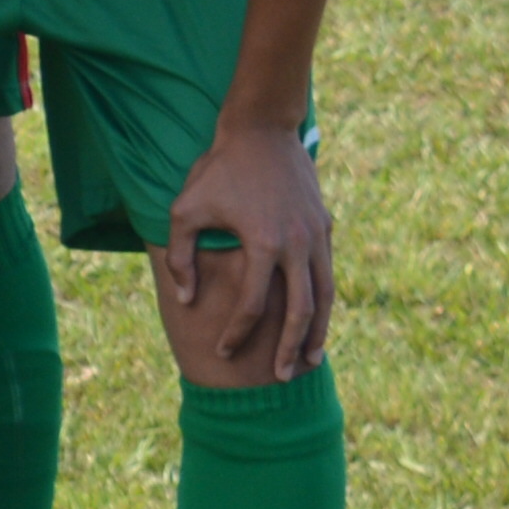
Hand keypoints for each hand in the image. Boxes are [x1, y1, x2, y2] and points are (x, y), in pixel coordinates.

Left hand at [157, 123, 336, 375]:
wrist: (262, 130)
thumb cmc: (217, 169)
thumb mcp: (185, 209)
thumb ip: (181, 257)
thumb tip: (187, 299)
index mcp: (263, 243)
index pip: (252, 304)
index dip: (237, 333)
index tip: (225, 351)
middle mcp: (297, 244)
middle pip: (301, 310)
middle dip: (291, 347)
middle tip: (284, 377)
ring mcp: (316, 236)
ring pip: (325, 295)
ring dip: (319, 331)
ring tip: (312, 360)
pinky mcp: (324, 227)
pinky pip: (328, 274)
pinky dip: (324, 302)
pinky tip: (316, 320)